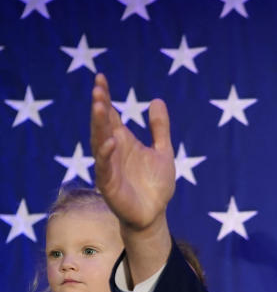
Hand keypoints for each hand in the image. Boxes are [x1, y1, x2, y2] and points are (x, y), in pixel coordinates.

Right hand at [90, 73, 175, 233]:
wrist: (155, 213)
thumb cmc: (155, 184)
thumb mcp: (162, 151)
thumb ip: (159, 128)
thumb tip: (157, 100)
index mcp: (123, 141)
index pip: (110, 115)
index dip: (105, 97)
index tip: (100, 78)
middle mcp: (112, 151)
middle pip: (101, 125)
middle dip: (99, 107)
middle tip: (98, 89)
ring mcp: (108, 168)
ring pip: (99, 143)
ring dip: (98, 125)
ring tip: (99, 106)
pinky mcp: (109, 186)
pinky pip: (105, 168)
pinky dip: (107, 155)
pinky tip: (111, 141)